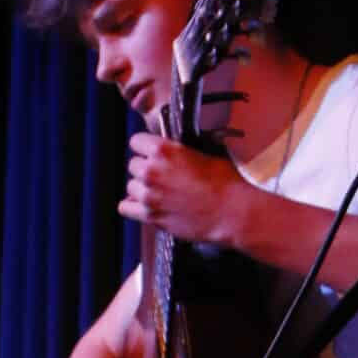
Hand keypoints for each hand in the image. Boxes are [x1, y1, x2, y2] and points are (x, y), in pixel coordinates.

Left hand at [119, 133, 248, 245]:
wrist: (232, 212)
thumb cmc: (225, 184)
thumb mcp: (204, 153)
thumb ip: (179, 152)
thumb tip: (173, 152)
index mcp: (163, 150)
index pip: (136, 142)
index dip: (145, 147)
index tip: (151, 152)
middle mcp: (151, 171)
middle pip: (133, 165)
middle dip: (146, 169)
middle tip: (162, 176)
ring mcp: (149, 195)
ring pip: (131, 186)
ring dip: (142, 188)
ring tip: (159, 192)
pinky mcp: (150, 216)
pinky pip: (126, 208)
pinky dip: (134, 207)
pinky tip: (146, 205)